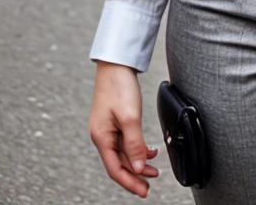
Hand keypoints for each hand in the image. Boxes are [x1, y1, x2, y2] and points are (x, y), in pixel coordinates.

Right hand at [89, 61, 159, 197]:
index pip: (115, 168)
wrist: (116, 64)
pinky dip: (138, 149)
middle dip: (134, 175)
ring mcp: (109, 128)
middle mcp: (103, 135)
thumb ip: (134, 144)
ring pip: (124, 153)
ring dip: (138, 163)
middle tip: (149, 185)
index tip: (143, 191)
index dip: (129, 182)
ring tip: (153, 170)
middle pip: (119, 163)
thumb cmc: (118, 86)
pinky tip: (149, 151)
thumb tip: (137, 167)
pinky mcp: (116, 121)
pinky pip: (126, 141)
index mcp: (101, 137)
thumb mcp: (130, 117)